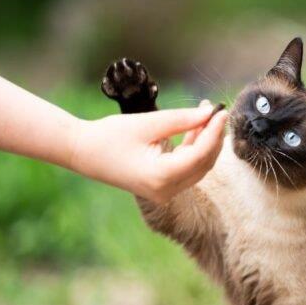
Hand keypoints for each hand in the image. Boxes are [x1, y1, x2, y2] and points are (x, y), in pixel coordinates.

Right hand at [71, 101, 226, 203]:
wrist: (84, 153)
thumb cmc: (111, 136)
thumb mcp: (148, 123)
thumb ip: (182, 120)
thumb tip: (210, 114)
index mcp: (161, 177)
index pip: (199, 155)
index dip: (214, 132)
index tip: (221, 112)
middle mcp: (166, 190)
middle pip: (203, 163)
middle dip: (213, 137)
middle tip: (216, 112)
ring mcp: (165, 192)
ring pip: (198, 167)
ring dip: (205, 143)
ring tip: (206, 115)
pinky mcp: (163, 188)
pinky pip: (187, 169)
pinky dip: (193, 150)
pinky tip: (195, 129)